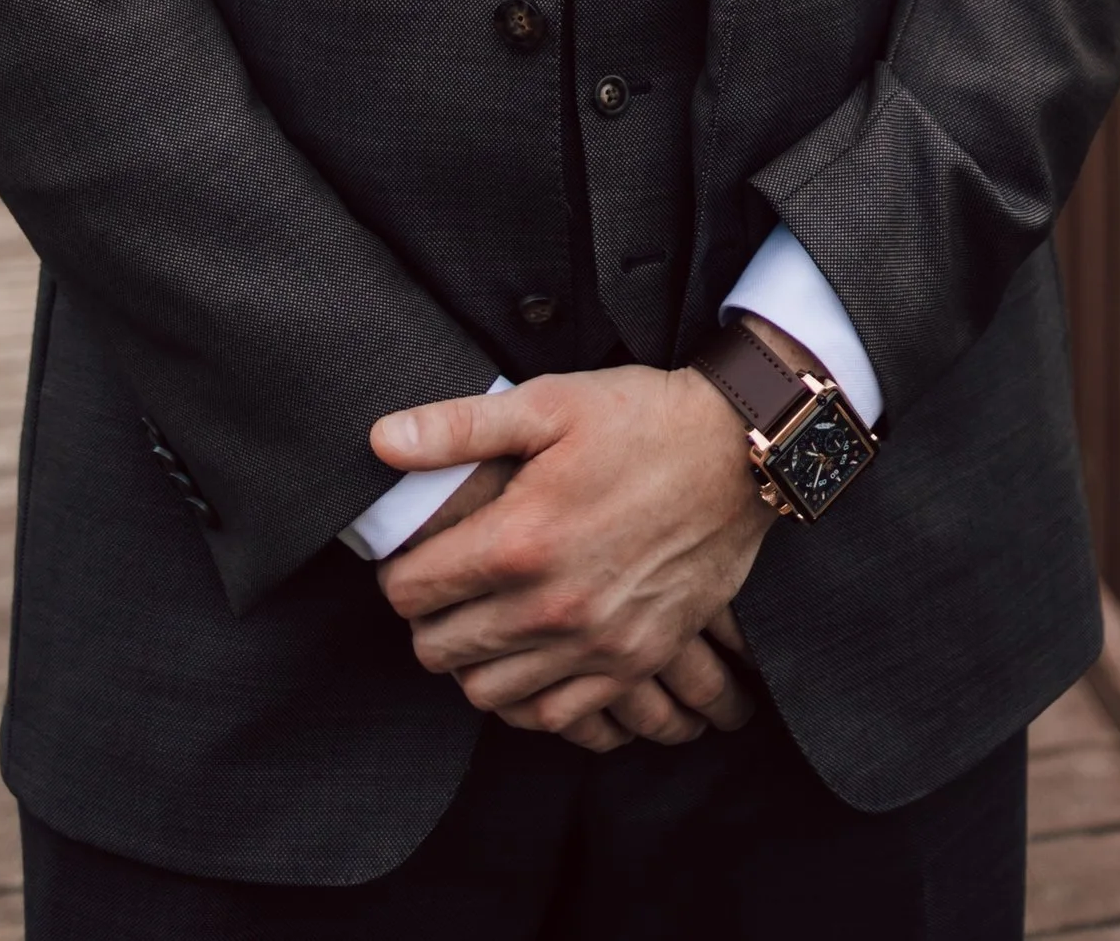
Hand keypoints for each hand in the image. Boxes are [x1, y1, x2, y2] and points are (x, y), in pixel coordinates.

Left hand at [371, 367, 769, 747]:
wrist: (739, 454)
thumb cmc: (641, 419)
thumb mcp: (548, 402)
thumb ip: (458, 428)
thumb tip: (380, 442)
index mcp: (519, 539)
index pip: (411, 591)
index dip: (399, 572)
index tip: (412, 555)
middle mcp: (551, 606)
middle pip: (439, 649)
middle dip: (426, 619)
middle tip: (442, 587)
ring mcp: (594, 644)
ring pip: (485, 694)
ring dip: (470, 662)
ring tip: (481, 620)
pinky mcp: (632, 663)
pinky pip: (552, 717)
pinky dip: (526, 699)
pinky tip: (527, 659)